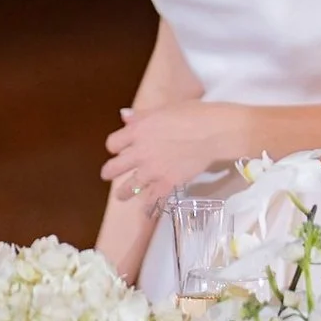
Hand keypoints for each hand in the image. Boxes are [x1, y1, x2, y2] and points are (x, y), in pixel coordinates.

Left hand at [101, 103, 238, 209]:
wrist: (212, 132)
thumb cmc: (191, 114)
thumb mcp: (162, 109)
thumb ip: (141, 116)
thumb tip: (124, 116)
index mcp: (137, 131)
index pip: (113, 143)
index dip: (115, 147)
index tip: (118, 149)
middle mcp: (140, 152)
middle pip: (114, 167)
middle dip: (109, 172)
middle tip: (108, 175)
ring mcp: (152, 170)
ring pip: (129, 187)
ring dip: (123, 193)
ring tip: (121, 196)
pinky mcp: (167, 183)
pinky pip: (152, 199)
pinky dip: (148, 206)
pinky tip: (147, 210)